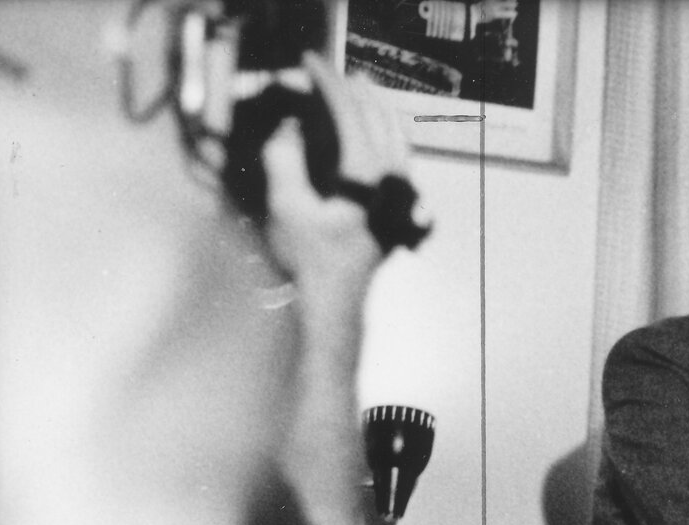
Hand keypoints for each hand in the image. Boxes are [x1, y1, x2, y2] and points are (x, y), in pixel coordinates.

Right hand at [261, 55, 411, 290]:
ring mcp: (403, 193)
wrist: (337, 299)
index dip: (327, 81)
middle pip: (378, 116)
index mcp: (367, 176)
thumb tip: (290, 125)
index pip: (349, 112)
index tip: (308, 62)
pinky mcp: (402, 205)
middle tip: (327, 71)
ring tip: (356, 88)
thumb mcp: (285, 205)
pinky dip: (386, 132)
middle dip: (352, 88)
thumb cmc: (311, 259)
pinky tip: (373, 129)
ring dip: (375, 106)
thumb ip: (284, 157)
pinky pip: (401, 155)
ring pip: (397, 134)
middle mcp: (393, 180)